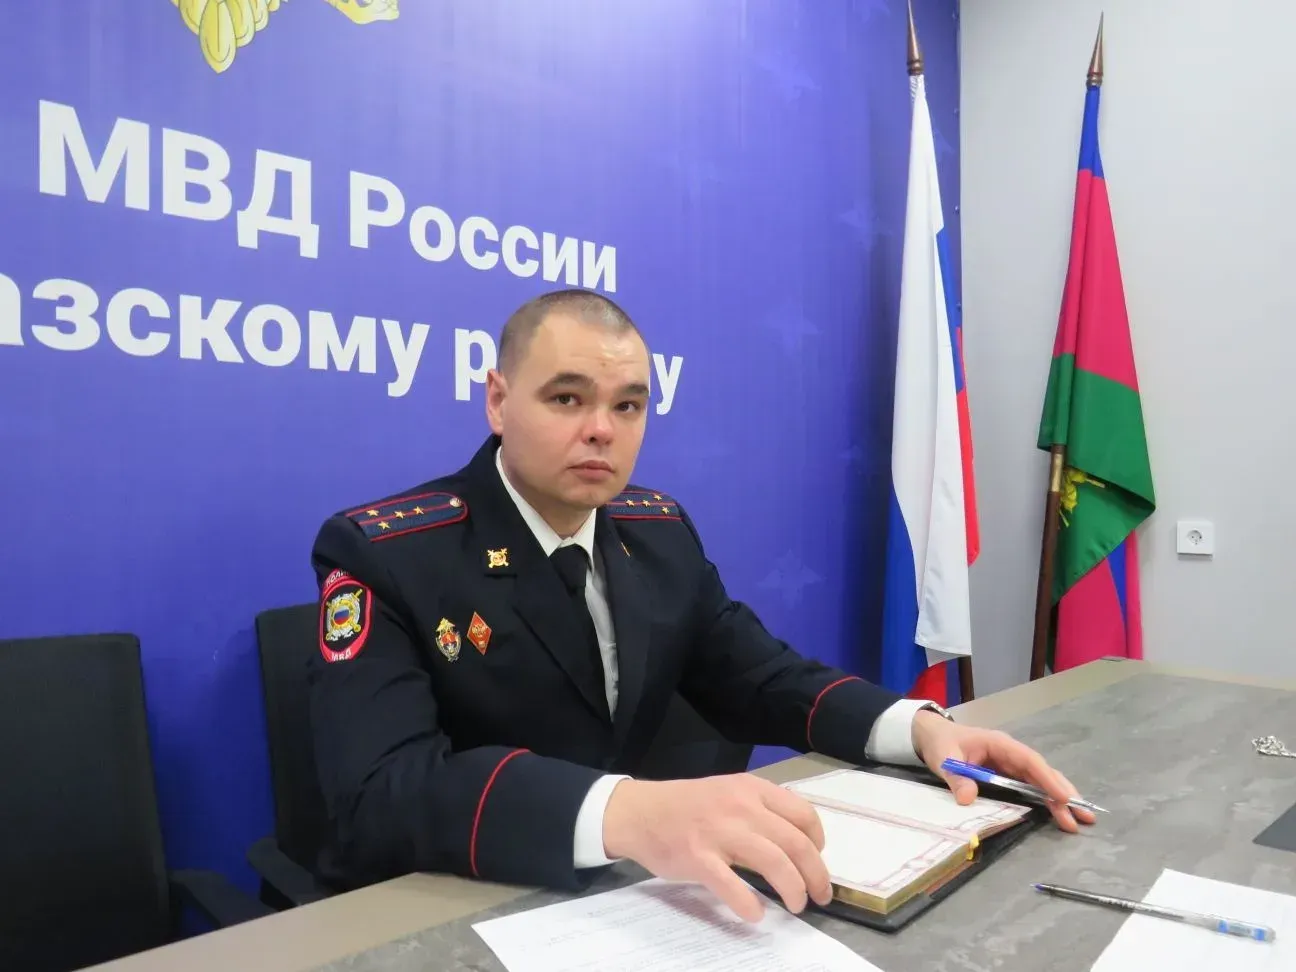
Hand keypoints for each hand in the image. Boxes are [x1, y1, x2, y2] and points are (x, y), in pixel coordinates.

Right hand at [601, 774, 833, 922]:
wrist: (640, 812)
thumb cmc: (687, 806)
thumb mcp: (729, 791)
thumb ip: (759, 808)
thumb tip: (796, 839)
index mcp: (752, 789)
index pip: (803, 814)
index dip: (818, 841)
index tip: (816, 858)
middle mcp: (741, 807)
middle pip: (795, 843)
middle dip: (815, 875)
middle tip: (820, 895)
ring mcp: (719, 833)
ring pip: (774, 863)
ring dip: (793, 890)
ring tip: (796, 905)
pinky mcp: (699, 858)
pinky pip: (733, 886)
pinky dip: (749, 905)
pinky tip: (755, 914)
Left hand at [910, 711, 1096, 831]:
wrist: (933, 736)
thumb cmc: (941, 743)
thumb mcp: (944, 758)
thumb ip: (956, 777)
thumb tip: (967, 799)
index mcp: (999, 744)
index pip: (1029, 760)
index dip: (1047, 778)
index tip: (1064, 797)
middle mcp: (1011, 754)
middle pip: (1041, 772)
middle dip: (1063, 792)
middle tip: (1084, 814)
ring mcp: (1011, 764)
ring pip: (1040, 780)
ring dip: (1059, 798)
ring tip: (1079, 819)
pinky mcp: (1008, 775)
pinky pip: (1030, 786)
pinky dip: (1045, 799)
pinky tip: (1059, 813)